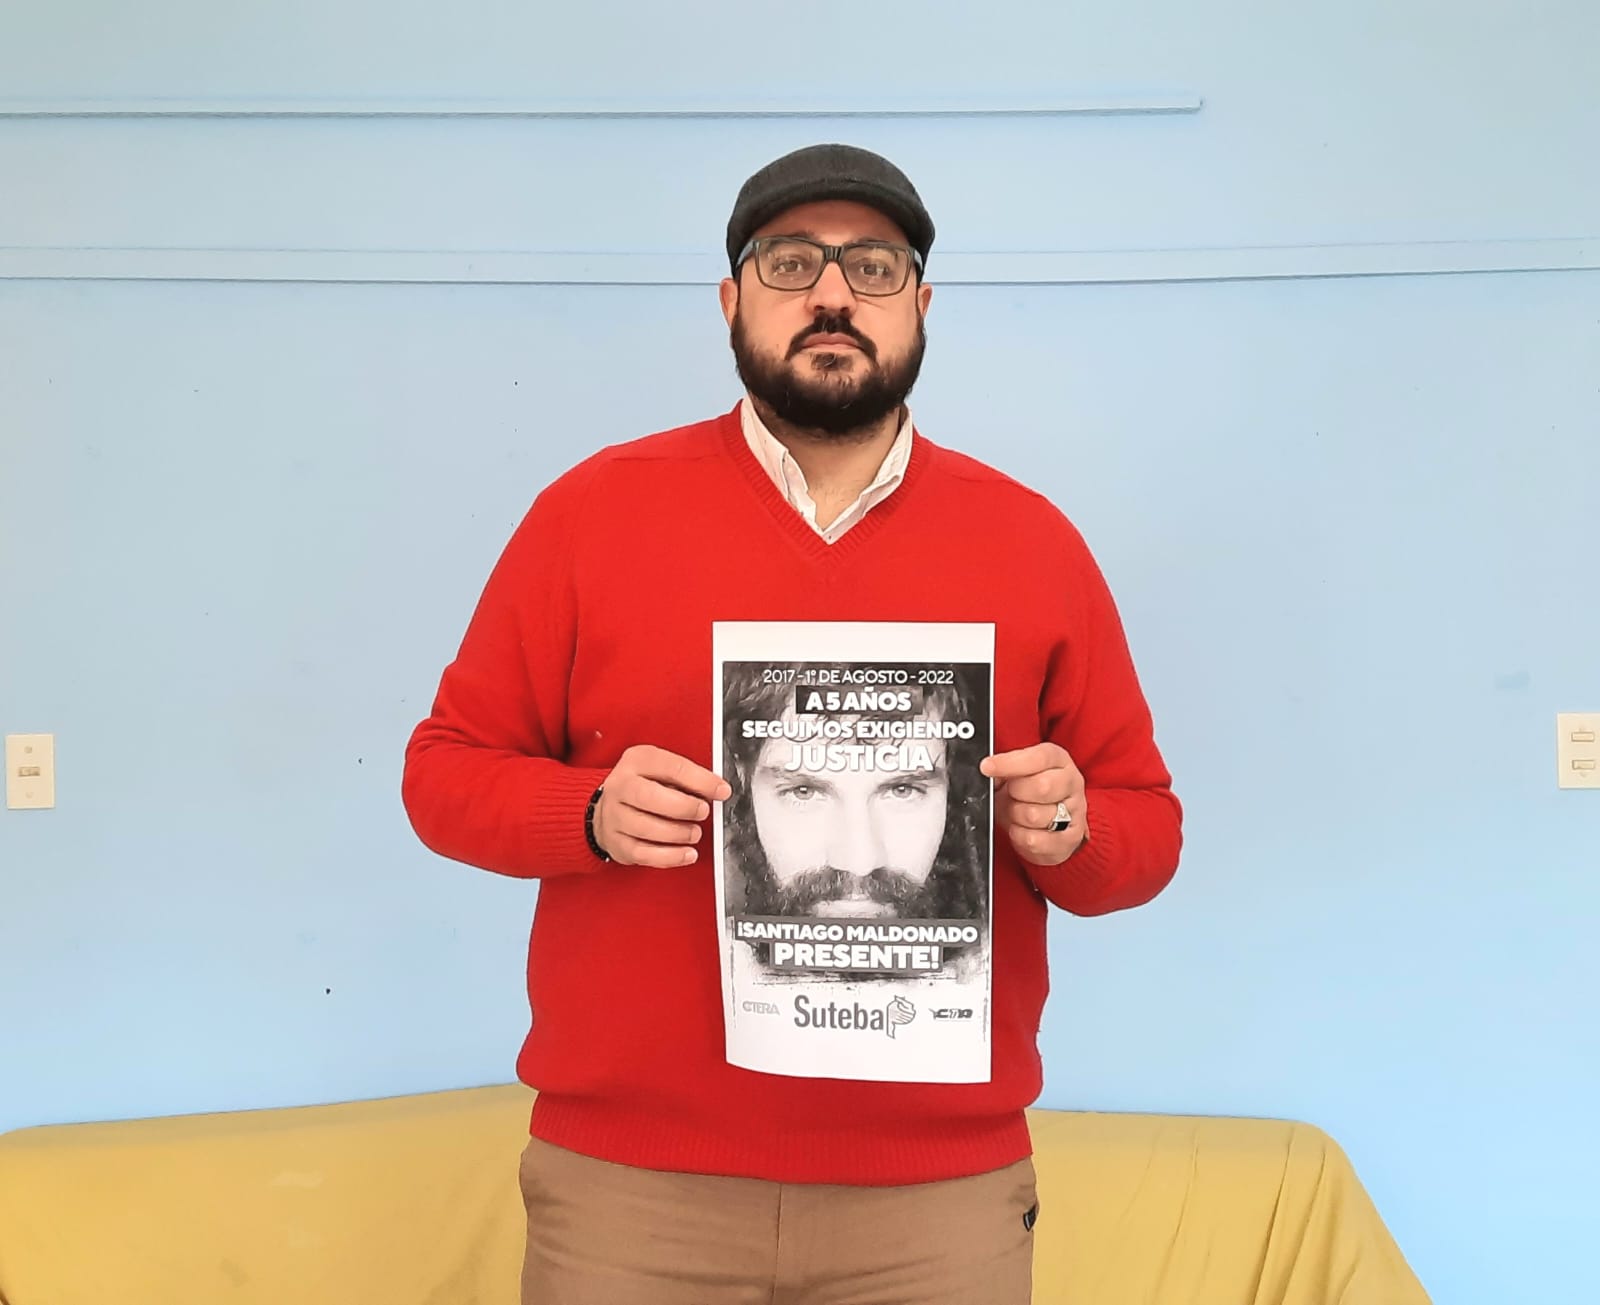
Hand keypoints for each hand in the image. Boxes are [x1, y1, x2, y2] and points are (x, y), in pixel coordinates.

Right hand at [592, 745, 730, 867]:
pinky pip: (644, 853)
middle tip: (703, 812)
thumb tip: (716, 790)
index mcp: (637, 761)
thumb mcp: (661, 769)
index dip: (701, 780)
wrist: (608, 808)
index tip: (721, 790)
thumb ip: (686, 777)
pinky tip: (687, 853)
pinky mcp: (617, 842)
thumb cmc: (643, 787)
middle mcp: (621, 786)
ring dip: (678, 833)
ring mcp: (615, 816)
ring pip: (646, 828)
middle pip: (651, 797)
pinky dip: (670, 856)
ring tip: (694, 833)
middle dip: (684, 807)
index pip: (671, 767)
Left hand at [980, 743, 1087, 866]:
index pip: (1038, 758)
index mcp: (1058, 759)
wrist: (1046, 824)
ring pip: (1035, 816)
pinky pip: (1035, 841)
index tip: (987, 767)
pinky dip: (1019, 836)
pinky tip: (1021, 829)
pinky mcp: (1070, 838)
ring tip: (1017, 813)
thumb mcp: (1017, 772)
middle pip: (1042, 787)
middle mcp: (1071, 782)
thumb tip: (989, 769)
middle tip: (1011, 795)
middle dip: (1016, 793)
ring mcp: (1075, 811)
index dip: (1009, 763)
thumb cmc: (1028, 793)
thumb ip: (1005, 768)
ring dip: (1015, 816)